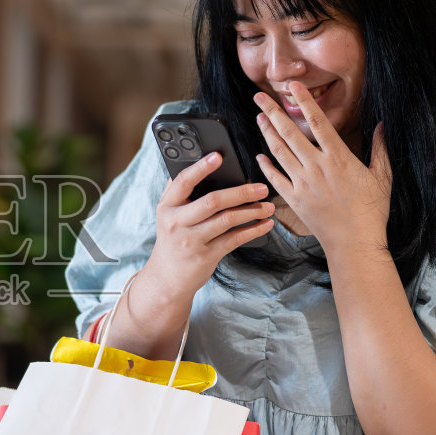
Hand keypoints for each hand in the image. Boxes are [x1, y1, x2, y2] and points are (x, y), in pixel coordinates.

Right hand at [143, 152, 275, 302]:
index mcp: (167, 206)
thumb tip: (199, 163)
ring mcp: (191, 241)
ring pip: (227, 220)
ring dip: (252, 212)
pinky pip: (234, 240)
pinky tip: (265, 224)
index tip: (218, 156)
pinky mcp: (205, 256)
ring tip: (268, 207)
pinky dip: (252, 231)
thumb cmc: (173, 240)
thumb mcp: (168, 215)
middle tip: (262, 188)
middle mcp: (177, 222)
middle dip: (241, 192)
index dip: (200, 168)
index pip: (183, 182)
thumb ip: (179, 192)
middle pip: (212, 201)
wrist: (167, 278)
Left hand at [251, 81, 390, 254]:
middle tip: (259, 97)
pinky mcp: (294, 200)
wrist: (355, 243)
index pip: (317, 121)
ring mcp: (303, 183)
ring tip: (258, 117)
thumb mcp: (382, 177)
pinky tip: (259, 155)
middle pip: (290, 133)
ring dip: (266, 133)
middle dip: (273, 112)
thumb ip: (380, 149)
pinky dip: (266, 166)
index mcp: (339, 157)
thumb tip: (382, 125)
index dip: (304, 101)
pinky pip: (275, 179)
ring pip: (279, 152)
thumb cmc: (371, 211)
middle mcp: (317, 167)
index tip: (293, 86)